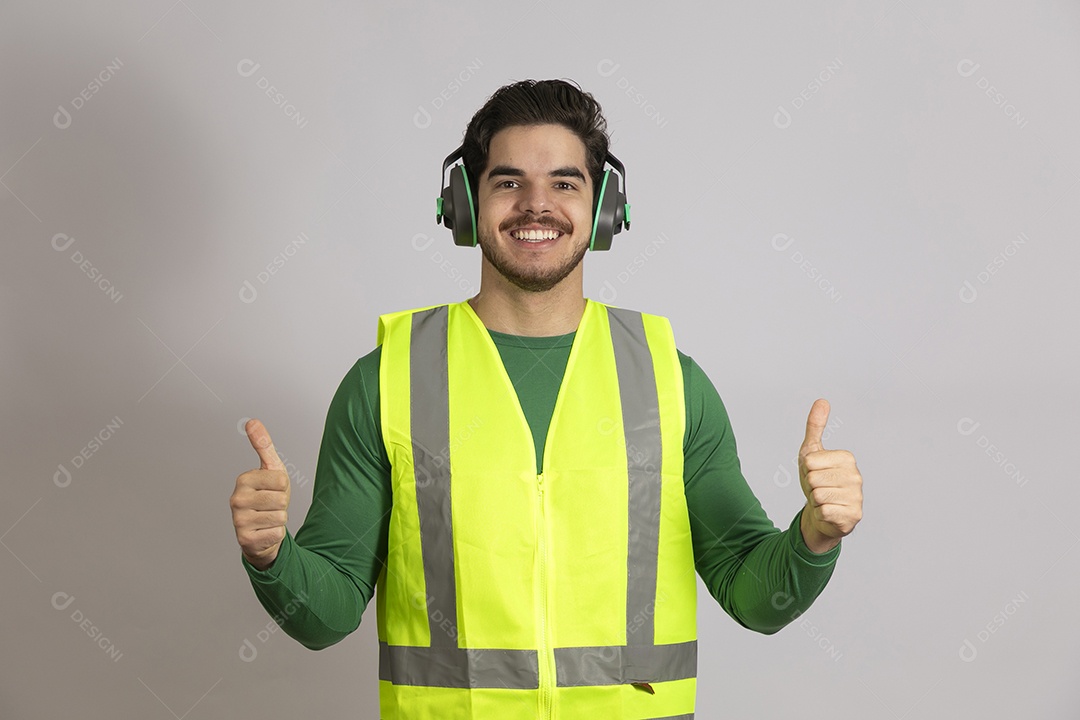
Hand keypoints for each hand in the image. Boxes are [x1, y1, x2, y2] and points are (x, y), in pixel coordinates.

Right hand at [230, 419, 291, 569]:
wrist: (262, 530)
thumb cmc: (268, 496)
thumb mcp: (270, 469)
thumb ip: (263, 445)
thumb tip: (252, 421)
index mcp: (243, 480)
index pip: (281, 480)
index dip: (283, 486)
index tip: (272, 489)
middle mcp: (236, 499)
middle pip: (281, 499)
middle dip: (282, 504)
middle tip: (271, 506)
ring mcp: (238, 521)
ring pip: (280, 516)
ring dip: (279, 519)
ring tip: (268, 518)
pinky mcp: (245, 540)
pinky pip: (277, 533)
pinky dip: (276, 534)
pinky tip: (265, 532)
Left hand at [798, 399, 861, 552]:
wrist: (823, 512)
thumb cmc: (817, 479)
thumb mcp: (811, 452)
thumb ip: (815, 426)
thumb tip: (822, 400)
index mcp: (847, 458)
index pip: (810, 462)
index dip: (807, 469)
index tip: (815, 473)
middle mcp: (856, 476)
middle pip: (813, 478)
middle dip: (810, 485)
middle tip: (819, 488)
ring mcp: (857, 497)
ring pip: (817, 496)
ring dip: (815, 500)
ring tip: (824, 499)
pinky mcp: (853, 516)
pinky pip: (823, 511)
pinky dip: (820, 513)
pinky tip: (828, 512)